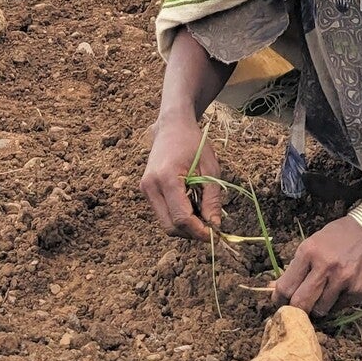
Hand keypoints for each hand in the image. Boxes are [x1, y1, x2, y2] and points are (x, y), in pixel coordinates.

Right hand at [141, 108, 221, 240]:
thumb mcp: (210, 169)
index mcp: (166, 178)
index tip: (216, 235)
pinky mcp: (146, 190)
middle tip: (211, 228)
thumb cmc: (194, 143)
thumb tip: (215, 226)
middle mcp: (150, 186)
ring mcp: (145, 189)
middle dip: (191, 232)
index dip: (199, 231)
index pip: (181, 218)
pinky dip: (178, 216)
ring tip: (203, 214)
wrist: (172, 126)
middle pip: (170, 226)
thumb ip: (212, 199)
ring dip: (185, 226)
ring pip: (165, 223)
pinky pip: (163, 213)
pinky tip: (192, 206)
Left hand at [271, 216, 361, 315]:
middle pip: (301, 303)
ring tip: (321, 296)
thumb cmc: (337, 237)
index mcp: (309, 252)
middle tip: (297, 308)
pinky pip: (340, 307)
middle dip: (296, 309)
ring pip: (321, 310)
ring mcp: (345, 280)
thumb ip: (295, 268)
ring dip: (317, 307)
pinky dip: (336, 303)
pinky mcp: (360, 291)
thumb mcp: (312, 244)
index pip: (286, 287)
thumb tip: (272, 287)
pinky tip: (340, 290)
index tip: (280, 302)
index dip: (279, 299)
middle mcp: (326, 267)